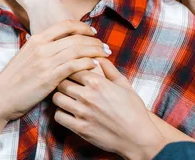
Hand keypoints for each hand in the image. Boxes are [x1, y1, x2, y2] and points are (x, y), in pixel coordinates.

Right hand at [0, 20, 110, 121]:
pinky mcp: (49, 77)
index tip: (94, 33)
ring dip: (95, 51)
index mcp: (37, 39)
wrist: (0, 97)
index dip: (83, 27)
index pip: (66, 25)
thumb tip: (60, 44)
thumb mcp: (27, 55)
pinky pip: (74, 65)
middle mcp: (42, 47)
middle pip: (76, 37)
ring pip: (78, 50)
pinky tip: (95, 65)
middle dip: (94, 41)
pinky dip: (87, 63)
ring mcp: (46, 62)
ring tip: (105, 55)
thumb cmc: (15, 79)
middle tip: (105, 46)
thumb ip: (43, 47)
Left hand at [52, 59, 166, 159]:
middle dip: (63, 81)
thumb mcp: (124, 84)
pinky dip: (60, 113)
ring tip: (66, 98)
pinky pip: (58, 116)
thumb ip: (109, 68)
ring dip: (60, 96)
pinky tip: (68, 112)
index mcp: (98, 82)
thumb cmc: (133, 109)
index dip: (72, 69)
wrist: (137, 136)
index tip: (74, 73)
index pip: (73, 68)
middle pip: (62, 82)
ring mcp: (82, 113)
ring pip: (57, 98)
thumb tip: (98, 57)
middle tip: (67, 85)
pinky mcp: (79, 128)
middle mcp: (88, 96)